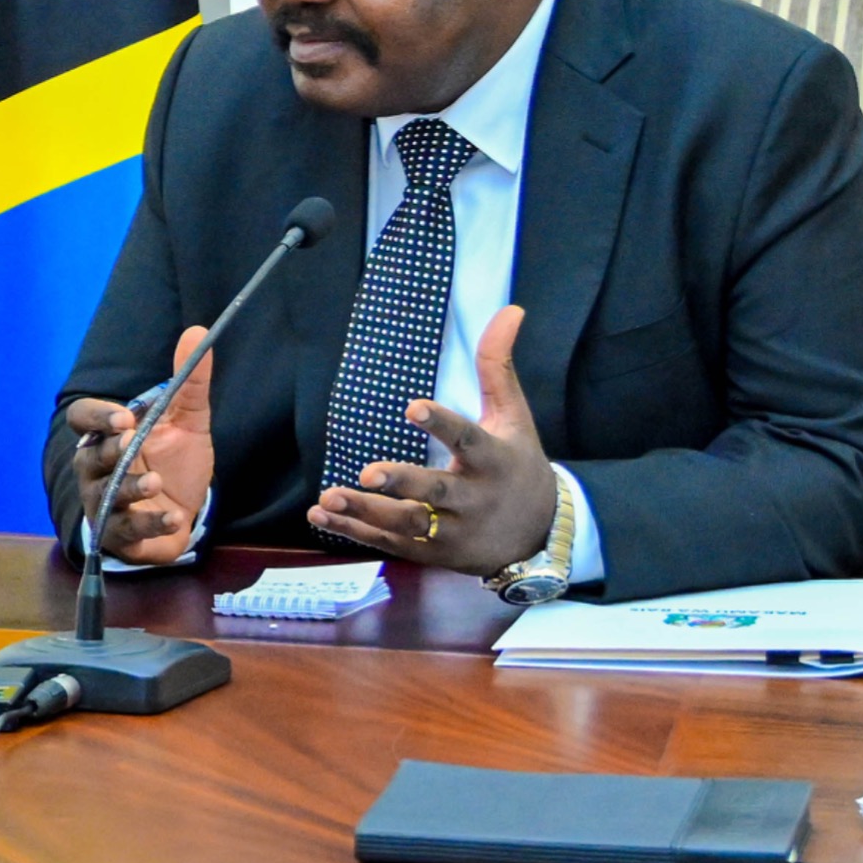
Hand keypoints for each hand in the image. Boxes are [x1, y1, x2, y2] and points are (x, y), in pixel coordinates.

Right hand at [62, 326, 214, 564]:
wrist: (183, 514)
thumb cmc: (175, 465)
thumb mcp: (187, 421)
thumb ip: (189, 382)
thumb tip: (197, 331)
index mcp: (107, 436)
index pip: (82, 418)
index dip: (97, 417)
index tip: (124, 417)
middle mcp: (97, 469)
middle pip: (89, 457)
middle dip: (110, 451)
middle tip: (133, 444)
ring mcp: (105, 503)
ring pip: (105, 494)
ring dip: (129, 487)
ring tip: (156, 481)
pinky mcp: (121, 534)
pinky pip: (127, 529)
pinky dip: (150, 523)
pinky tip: (174, 517)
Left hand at [307, 306, 557, 576]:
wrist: (541, 534)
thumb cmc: (518, 464)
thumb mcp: (513, 416)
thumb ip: (498, 367)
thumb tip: (510, 309)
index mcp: (493, 460)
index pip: (467, 439)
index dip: (442, 424)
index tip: (412, 406)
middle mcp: (473, 498)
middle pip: (435, 491)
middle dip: (402, 483)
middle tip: (368, 472)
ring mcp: (452, 530)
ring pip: (407, 524)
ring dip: (366, 512)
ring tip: (328, 498)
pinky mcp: (432, 553)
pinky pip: (390, 544)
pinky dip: (356, 533)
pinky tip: (321, 515)